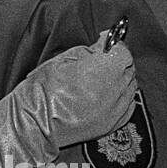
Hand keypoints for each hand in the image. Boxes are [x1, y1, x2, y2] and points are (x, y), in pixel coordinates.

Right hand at [0, 30, 136, 165]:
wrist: (36, 121)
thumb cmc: (45, 88)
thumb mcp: (65, 59)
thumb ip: (91, 50)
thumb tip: (104, 45)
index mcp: (105, 69)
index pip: (124, 51)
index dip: (114, 45)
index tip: (105, 43)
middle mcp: (115, 89)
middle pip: (128, 69)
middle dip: (117, 62)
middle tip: (102, 60)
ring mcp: (115, 109)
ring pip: (130, 88)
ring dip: (120, 80)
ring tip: (102, 78)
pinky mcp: (112, 124)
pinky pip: (127, 106)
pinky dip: (122, 98)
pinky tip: (107, 94)